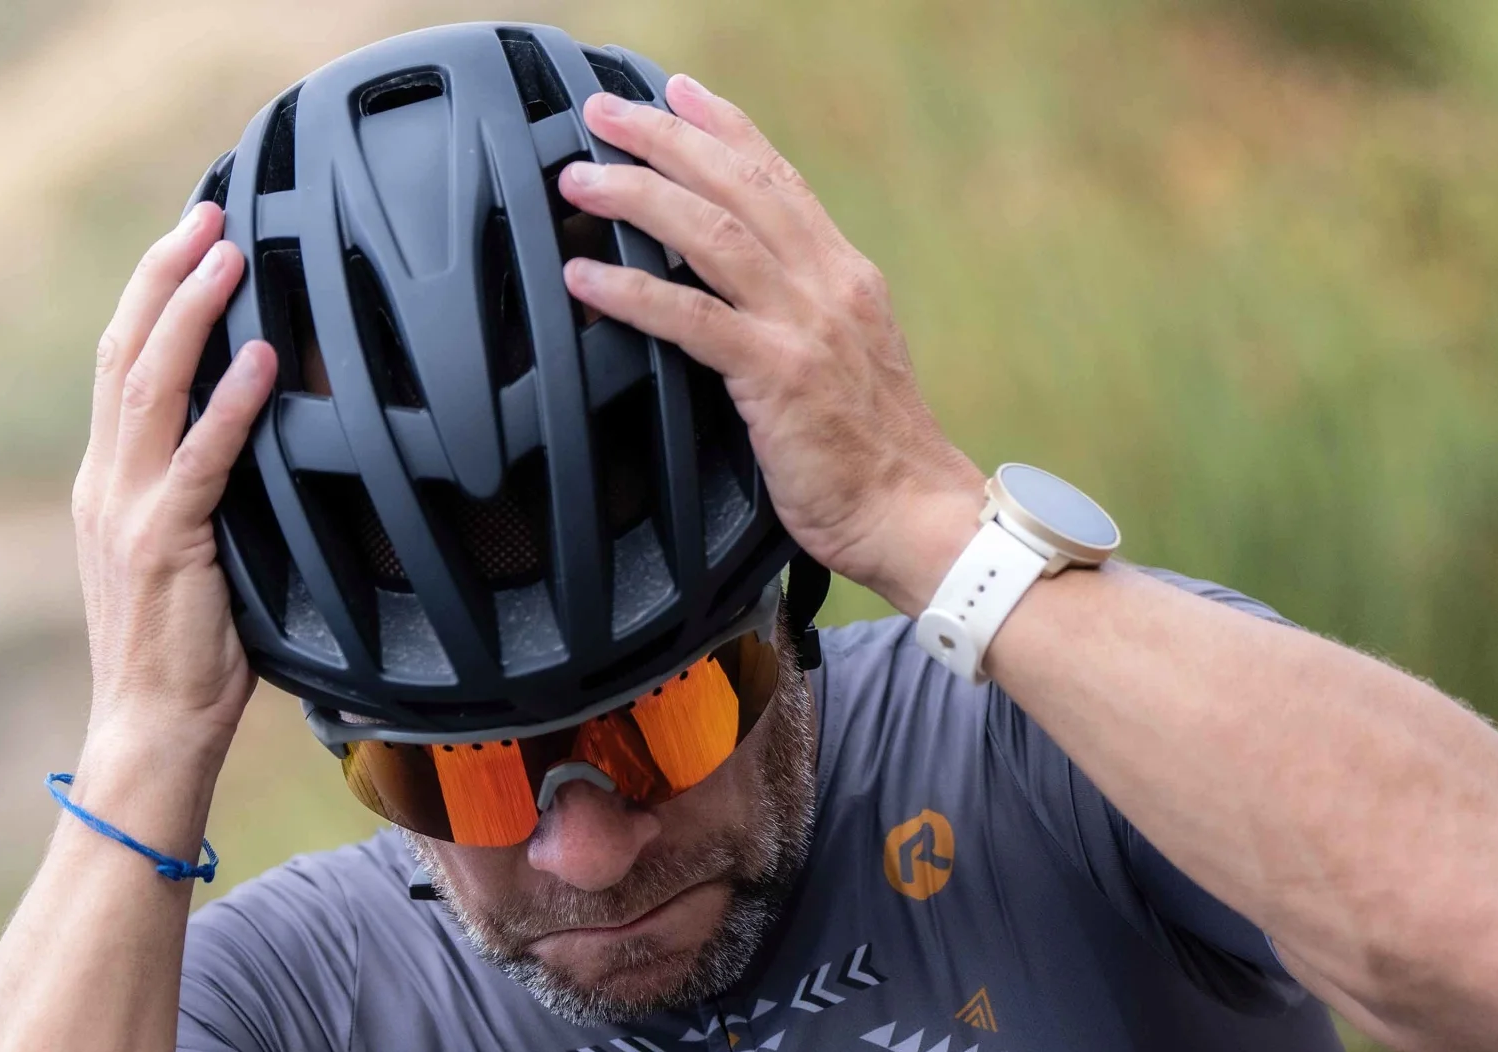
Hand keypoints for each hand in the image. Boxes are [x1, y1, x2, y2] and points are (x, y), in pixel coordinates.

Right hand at [71, 202, 278, 760]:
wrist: (149, 731)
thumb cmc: (184, 658)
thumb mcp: (192, 560)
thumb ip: (208, 499)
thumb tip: (270, 451)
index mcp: (107, 483)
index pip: (120, 366)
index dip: (150, 296)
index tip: (188, 239)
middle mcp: (106, 484)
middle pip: (124, 353)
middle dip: (162, 275)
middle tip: (207, 212)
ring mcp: (127, 510)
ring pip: (150, 385)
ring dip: (191, 312)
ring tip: (230, 255)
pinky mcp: (163, 543)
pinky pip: (200, 457)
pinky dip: (230, 403)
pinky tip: (263, 360)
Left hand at [557, 77, 984, 615]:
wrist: (916, 513)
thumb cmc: (872, 456)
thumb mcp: (843, 361)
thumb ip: (798, 317)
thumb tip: (738, 299)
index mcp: (844, 275)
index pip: (779, 178)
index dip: (725, 127)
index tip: (677, 92)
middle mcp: (828, 283)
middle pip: (738, 184)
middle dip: (664, 138)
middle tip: (604, 113)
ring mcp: (804, 325)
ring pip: (711, 233)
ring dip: (639, 196)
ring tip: (581, 179)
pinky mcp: (778, 375)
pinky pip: (693, 319)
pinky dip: (634, 292)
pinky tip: (587, 280)